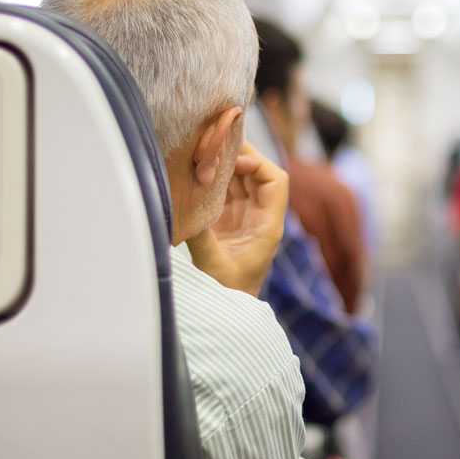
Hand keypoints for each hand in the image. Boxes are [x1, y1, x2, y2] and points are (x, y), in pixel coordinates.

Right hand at [186, 142, 288, 295]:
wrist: (224, 314)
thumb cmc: (226, 295)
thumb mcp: (213, 266)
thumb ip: (201, 237)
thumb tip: (183, 207)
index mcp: (268, 226)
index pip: (276, 181)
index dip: (258, 164)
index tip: (233, 162)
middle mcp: (259, 217)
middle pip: (258, 174)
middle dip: (239, 156)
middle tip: (213, 144)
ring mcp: (244, 217)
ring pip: (241, 180)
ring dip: (224, 165)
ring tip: (202, 153)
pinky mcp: (227, 221)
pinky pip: (224, 191)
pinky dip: (213, 179)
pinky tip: (196, 170)